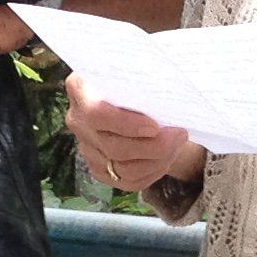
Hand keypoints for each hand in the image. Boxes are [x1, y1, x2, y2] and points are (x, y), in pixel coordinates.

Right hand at [69, 77, 207, 192]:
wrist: (133, 100)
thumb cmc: (137, 82)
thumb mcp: (138, 75)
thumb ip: (143, 82)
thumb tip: (168, 97)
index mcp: (80, 89)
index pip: (97, 114)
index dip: (127, 124)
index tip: (155, 126)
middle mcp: (77, 120)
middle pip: (114, 147)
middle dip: (154, 146)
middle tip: (179, 135)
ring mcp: (86, 148)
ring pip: (124, 169)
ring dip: (157, 161)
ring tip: (176, 146)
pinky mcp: (98, 169)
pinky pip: (127, 182)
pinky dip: (152, 173)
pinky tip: (165, 159)